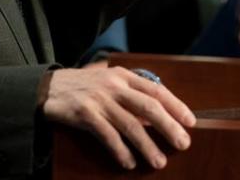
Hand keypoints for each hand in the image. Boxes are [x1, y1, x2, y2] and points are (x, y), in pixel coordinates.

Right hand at [42, 66, 195, 169]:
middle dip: (169, 127)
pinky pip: (108, 136)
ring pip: (130, 125)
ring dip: (147, 146)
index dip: (176, 105)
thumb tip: (158, 114)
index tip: (191, 121)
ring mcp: (99, 100)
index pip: (156, 90)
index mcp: (123, 76)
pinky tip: (129, 162)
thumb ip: (131, 93)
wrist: (48, 88)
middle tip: (183, 143)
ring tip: (159, 162)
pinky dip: (120, 150)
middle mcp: (114, 86)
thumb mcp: (109, 82)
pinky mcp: (85, 114)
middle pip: (148, 107)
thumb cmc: (84, 87)